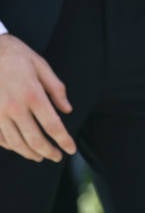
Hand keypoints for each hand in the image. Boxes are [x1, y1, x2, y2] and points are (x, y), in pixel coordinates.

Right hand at [0, 34, 75, 161]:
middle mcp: (15, 108)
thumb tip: (67, 110)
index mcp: (33, 95)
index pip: (53, 126)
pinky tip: (19, 147)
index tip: (71, 149)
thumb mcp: (41, 66)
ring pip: (16, 143)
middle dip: (49, 152)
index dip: (64, 141)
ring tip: (39, 156)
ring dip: (30, 153)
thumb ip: (56, 89)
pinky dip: (11, 146)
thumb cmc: (16, 55)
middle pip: (35, 140)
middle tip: (57, 157)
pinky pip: (0, 138)